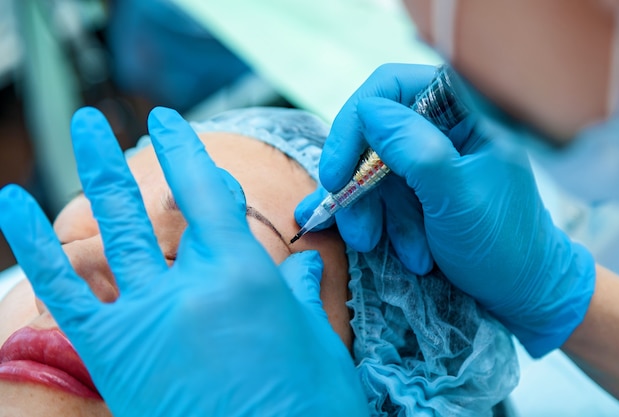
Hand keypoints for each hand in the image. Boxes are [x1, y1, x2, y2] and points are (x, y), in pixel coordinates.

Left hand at [0, 107, 366, 415]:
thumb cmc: (308, 405)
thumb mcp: (318, 341)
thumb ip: (301, 291)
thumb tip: (303, 261)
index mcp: (245, 274)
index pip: (208, 194)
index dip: (186, 152)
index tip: (169, 127)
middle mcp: (192, 284)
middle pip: (154, 207)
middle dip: (125, 156)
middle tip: (102, 121)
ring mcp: (147, 316)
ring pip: (112, 232)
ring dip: (93, 175)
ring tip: (79, 130)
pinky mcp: (114, 354)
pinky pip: (64, 291)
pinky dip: (34, 247)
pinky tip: (12, 204)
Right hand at [296, 64, 595, 356]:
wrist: (523, 292)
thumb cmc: (502, 244)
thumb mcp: (457, 200)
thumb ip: (416, 151)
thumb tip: (367, 110)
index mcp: (463, 115)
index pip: (394, 87)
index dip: (355, 122)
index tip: (337, 173)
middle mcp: (442, 130)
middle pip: (373, 133)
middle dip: (359, 184)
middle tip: (358, 231)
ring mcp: (429, 162)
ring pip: (371, 170)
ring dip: (369, 213)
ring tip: (380, 248)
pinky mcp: (420, 191)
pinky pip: (382, 197)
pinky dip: (380, 224)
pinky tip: (396, 250)